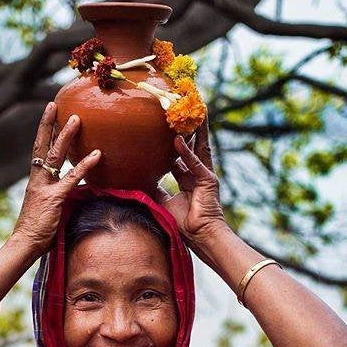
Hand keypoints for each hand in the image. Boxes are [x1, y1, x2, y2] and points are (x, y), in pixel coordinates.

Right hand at [12, 102, 101, 254]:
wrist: (24, 245)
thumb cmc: (37, 233)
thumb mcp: (49, 211)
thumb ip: (60, 200)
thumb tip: (77, 196)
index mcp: (35, 182)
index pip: (39, 152)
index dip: (44, 134)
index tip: (49, 117)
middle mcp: (37, 180)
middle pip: (41, 146)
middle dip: (48, 124)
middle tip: (54, 105)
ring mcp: (45, 187)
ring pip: (55, 155)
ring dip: (66, 136)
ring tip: (76, 118)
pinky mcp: (54, 198)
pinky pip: (72, 178)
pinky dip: (85, 166)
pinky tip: (97, 155)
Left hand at [156, 118, 226, 244]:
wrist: (199, 236)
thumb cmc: (183, 224)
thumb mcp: (163, 202)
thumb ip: (155, 189)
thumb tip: (138, 182)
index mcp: (188, 178)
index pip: (180, 155)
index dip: (174, 143)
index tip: (166, 128)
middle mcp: (197, 173)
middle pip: (192, 145)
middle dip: (188, 128)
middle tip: (182, 110)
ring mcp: (204, 175)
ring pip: (198, 147)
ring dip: (195, 130)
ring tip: (192, 111)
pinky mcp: (208, 180)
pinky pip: (194, 163)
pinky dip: (186, 153)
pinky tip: (177, 140)